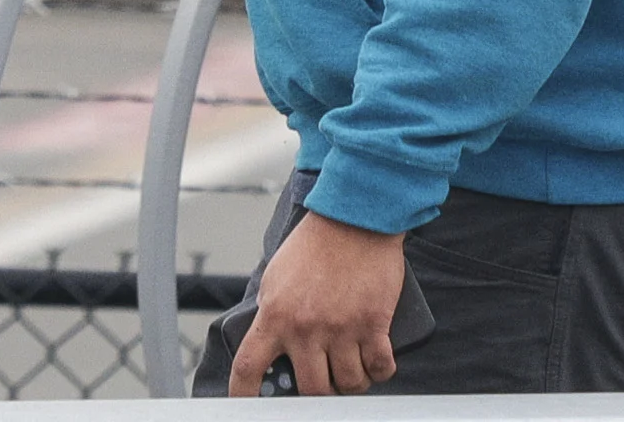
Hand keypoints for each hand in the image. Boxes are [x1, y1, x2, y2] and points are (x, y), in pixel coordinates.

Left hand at [228, 210, 406, 394]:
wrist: (352, 220)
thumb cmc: (314, 245)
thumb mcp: (276, 276)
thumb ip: (272, 312)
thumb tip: (270, 345)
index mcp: (275, 314)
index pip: (249, 366)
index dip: (244, 394)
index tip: (247, 407)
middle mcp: (306, 327)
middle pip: (311, 389)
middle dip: (318, 391)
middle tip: (323, 379)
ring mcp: (341, 328)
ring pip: (348, 384)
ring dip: (351, 382)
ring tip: (350, 367)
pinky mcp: (373, 325)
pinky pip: (379, 369)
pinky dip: (379, 372)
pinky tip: (375, 362)